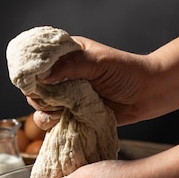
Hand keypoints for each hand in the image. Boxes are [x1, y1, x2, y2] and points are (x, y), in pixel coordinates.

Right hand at [26, 36, 152, 129]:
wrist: (148, 95)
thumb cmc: (127, 72)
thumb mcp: (99, 63)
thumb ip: (71, 66)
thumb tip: (42, 76)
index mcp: (67, 54)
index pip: (37, 60)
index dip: (30, 71)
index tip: (32, 81)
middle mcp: (63, 74)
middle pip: (34, 86)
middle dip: (38, 95)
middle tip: (54, 100)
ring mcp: (66, 95)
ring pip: (40, 104)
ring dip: (44, 110)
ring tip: (60, 111)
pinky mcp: (72, 113)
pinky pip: (52, 120)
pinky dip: (51, 123)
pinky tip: (61, 120)